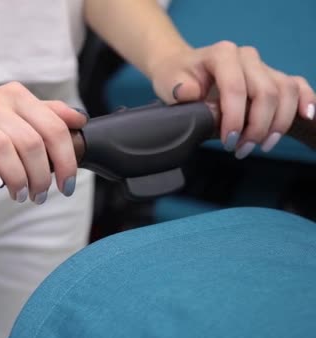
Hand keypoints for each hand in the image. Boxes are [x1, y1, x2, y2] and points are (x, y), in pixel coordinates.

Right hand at [0, 82, 86, 203]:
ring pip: (1, 148)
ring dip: (16, 177)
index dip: (65, 159)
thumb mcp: (16, 109)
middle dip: (40, 175)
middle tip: (40, 195)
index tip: (66, 184)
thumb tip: (80, 119)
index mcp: (16, 97)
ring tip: (20, 195)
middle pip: (29, 142)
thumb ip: (48, 112)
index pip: (52, 127)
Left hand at [150, 41, 315, 158]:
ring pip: (285, 92)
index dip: (235, 117)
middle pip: (266, 92)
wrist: (182, 69)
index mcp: (222, 54)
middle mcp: (246, 56)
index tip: (229, 141)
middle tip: (241, 150)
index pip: (236, 87)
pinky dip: (305, 101)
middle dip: (257, 127)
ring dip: (277, 124)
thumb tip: (189, 93)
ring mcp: (262, 65)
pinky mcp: (273, 76)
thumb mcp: (167, 83)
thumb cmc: (176, 77)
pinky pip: (297, 86)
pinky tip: (306, 117)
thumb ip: (178, 89)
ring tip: (261, 146)